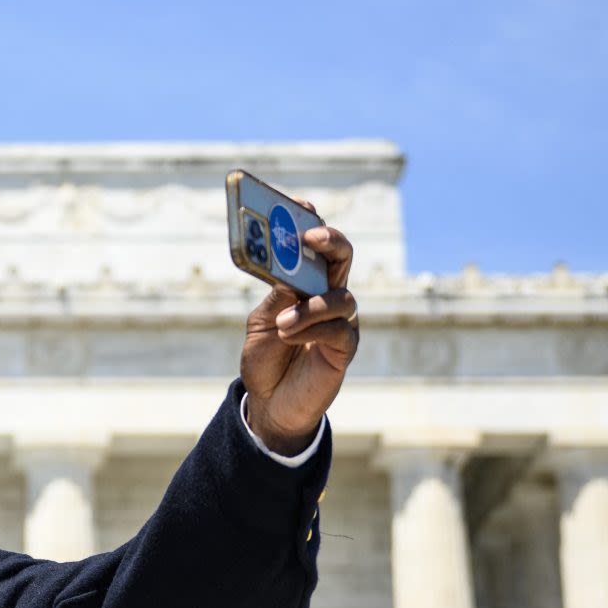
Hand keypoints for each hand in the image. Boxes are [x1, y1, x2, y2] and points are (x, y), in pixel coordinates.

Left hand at [240, 214, 356, 453]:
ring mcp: (340, 320)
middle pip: (342, 257)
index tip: (299, 204)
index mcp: (307, 282)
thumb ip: (278, 294)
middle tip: (310, 237)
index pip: (315, 245)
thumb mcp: (262, 320)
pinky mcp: (345, 348)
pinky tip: (289, 337)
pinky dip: (312, 329)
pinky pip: (339, 329)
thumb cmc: (266, 357)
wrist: (269, 403)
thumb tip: (287, 264)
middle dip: (330, 241)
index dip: (310, 222)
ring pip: (342, 296)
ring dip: (310, 306)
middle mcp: (328, 295)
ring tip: (282, 324)